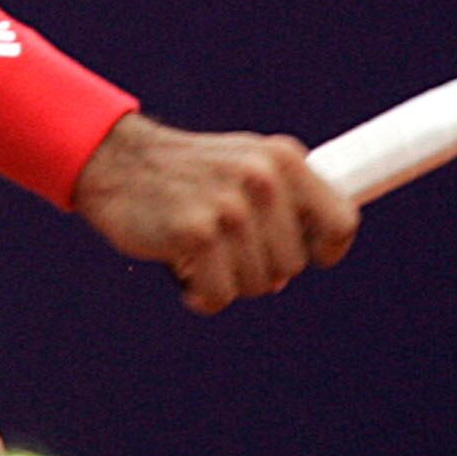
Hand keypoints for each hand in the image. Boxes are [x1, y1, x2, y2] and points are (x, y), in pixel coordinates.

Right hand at [71, 114, 357, 314]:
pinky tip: (183, 271)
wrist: (115, 160)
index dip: (327, 250)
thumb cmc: (184, 172)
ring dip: (227, 280)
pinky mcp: (196, 233)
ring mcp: (230, 207)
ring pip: (258, 285)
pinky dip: (201, 296)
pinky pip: (219, 296)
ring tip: (200, 250)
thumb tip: (294, 269)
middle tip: (224, 246)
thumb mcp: (244, 165)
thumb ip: (281, 204)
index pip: (341, 221)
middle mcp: (262, 179)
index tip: (310, 257)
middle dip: (260, 268)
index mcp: (283, 159)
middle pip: (293, 265)